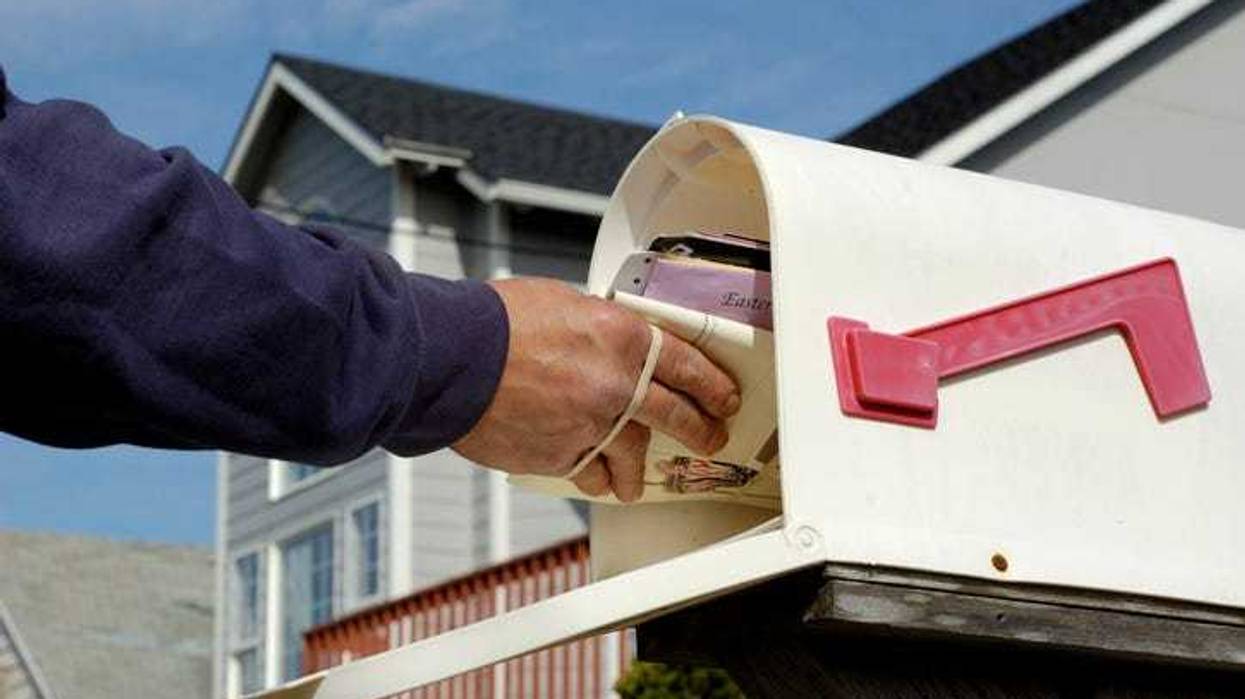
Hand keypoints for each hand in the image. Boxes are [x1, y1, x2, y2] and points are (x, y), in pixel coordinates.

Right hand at [453, 277, 740, 501]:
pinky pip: (589, 473)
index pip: (687, 365)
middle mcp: (617, 385)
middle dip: (699, 430)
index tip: (723, 397)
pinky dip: (594, 477)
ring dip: (638, 471)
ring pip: (632, 456)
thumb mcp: (564, 303)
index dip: (712, 384)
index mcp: (623, 338)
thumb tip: (606, 343)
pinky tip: (598, 482)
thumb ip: (597, 329)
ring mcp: (592, 426)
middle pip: (676, 415)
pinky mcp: (561, 456)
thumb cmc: (495, 322)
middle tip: (710, 437)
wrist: (452, 358)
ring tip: (639, 482)